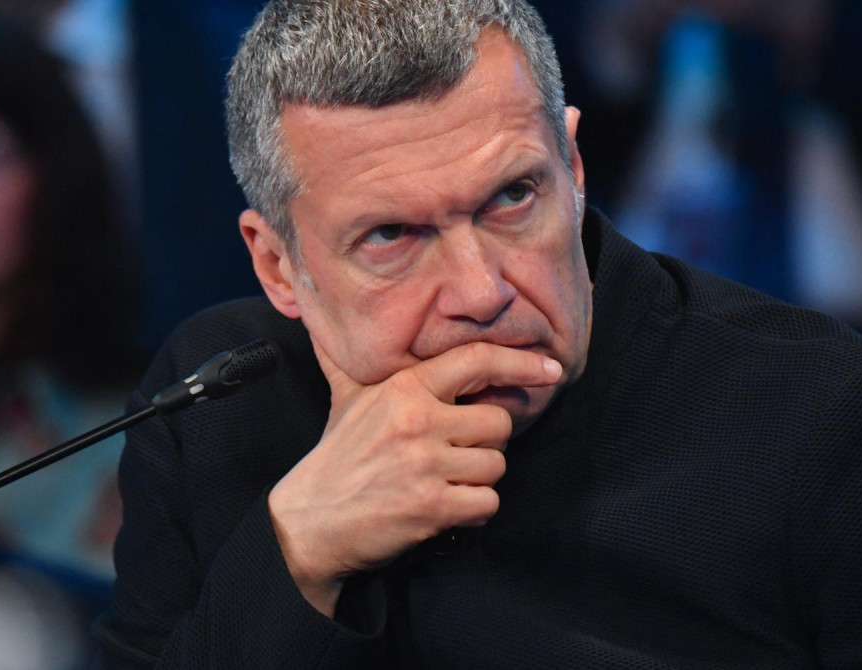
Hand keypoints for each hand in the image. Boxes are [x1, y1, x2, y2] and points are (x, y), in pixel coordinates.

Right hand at [267, 339, 562, 616]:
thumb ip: (349, 359)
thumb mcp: (346, 398)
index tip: (551, 368)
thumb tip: (320, 316)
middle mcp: (417, 421)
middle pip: (498, 422)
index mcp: (403, 388)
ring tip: (445, 481)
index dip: (521, 362)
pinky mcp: (432, 507)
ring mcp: (425, 465)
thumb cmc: (337, 458)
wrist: (310, 522)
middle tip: (454, 453)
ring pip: (497, 465)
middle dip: (486, 442)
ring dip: (479, 479)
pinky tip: (447, 508)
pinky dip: (475, 511)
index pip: (477, 360)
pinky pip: (488, 502)